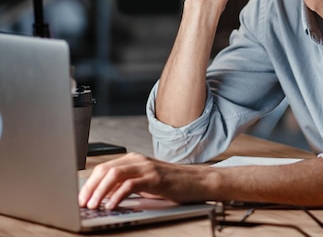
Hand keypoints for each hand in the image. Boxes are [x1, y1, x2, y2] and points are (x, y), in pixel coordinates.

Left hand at [78, 153, 206, 209]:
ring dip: (99, 192)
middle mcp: (138, 160)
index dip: (89, 184)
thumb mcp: (145, 184)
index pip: (104, 168)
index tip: (81, 198)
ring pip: (114, 175)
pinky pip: (130, 185)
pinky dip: (117, 196)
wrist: (198, 182)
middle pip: (105, 170)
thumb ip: (126, 186)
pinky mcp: (155, 178)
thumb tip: (103, 197)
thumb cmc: (173, 184)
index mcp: (134, 160)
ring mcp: (147, 167)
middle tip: (82, 204)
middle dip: (90, 188)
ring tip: (93, 206)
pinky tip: (111, 206)